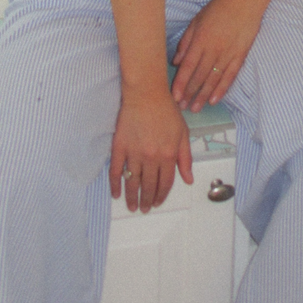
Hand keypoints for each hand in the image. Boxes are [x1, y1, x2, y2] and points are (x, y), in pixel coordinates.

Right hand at [110, 90, 192, 212]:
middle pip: (148, 185)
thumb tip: (188, 180)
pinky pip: (116, 170)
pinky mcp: (119, 147)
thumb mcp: (183, 133)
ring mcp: (134, 153)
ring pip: (132, 182)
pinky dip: (115, 184)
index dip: (161, 195)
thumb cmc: (167, 111)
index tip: (157, 203)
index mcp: (168, 155)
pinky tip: (116, 194)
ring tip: (132, 207)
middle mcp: (151, 157)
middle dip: (147, 200)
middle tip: (144, 209)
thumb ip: (185, 158)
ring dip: (132, 197)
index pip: (165, 183)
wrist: (146, 93)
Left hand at [171, 0, 263, 111]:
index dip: (181, 83)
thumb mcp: (197, 20)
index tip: (174, 97)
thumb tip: (175, 61)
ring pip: (213, 80)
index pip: (188, 66)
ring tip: (196, 108)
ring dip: (203, 96)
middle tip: (182, 108)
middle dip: (190, 93)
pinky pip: (230, 76)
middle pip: (199, 76)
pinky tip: (214, 100)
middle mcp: (213, 49)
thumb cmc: (219, 7)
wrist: (246, 0)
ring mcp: (228, 53)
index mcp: (201, 39)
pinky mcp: (240, 56)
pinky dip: (222, 89)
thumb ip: (186, 41)